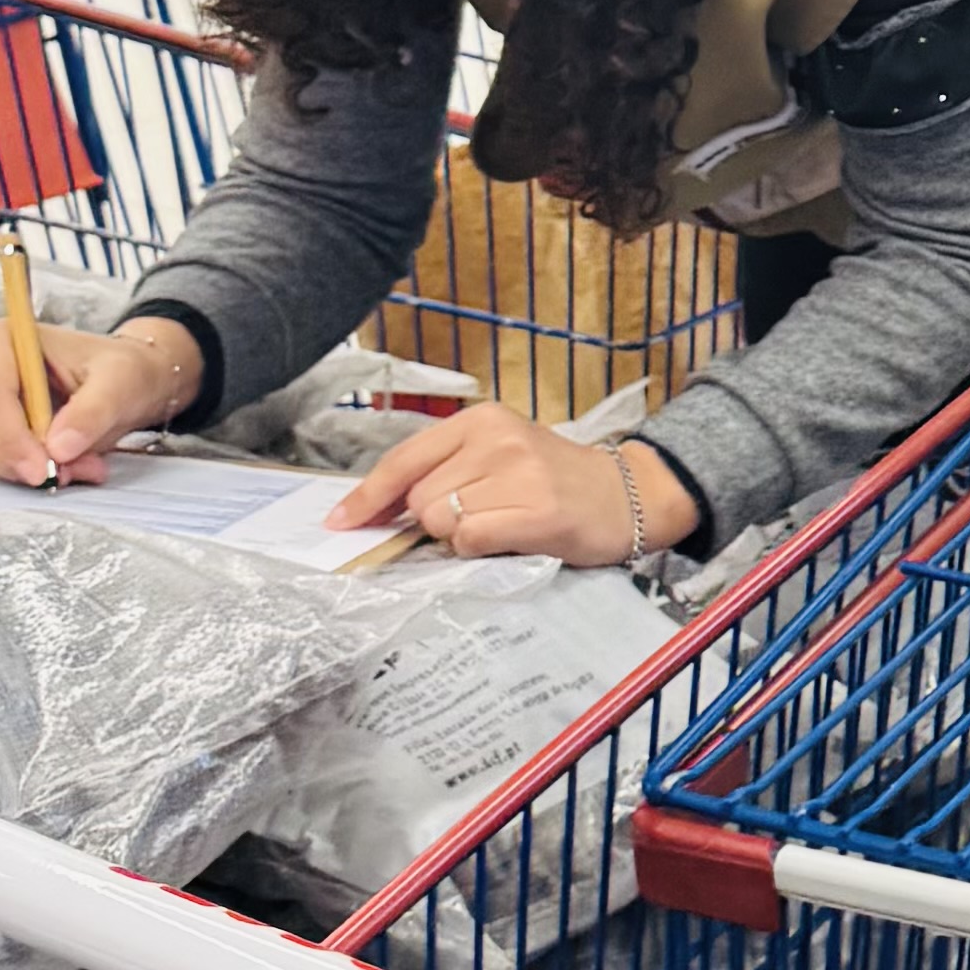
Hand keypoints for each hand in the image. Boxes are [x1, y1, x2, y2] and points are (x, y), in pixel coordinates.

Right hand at [0, 308, 200, 485]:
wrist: (120, 379)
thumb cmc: (117, 370)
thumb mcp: (119, 384)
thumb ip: (91, 413)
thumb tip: (58, 449)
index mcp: (2, 338)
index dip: (11, 438)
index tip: (44, 469)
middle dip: (16, 458)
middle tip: (65, 474)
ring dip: (20, 468)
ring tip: (75, 466)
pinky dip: (19, 469)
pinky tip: (60, 465)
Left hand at [340, 407, 696, 570]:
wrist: (629, 494)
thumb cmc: (554, 480)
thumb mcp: (499, 455)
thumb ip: (444, 471)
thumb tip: (377, 510)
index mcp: (481, 420)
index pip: (403, 460)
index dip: (366, 497)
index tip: (340, 523)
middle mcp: (497, 439)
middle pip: (418, 498)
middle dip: (431, 520)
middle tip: (474, 518)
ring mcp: (519, 474)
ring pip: (441, 520)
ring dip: (457, 536)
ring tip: (497, 525)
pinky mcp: (538, 512)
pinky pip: (471, 540)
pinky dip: (478, 548)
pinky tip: (507, 539)